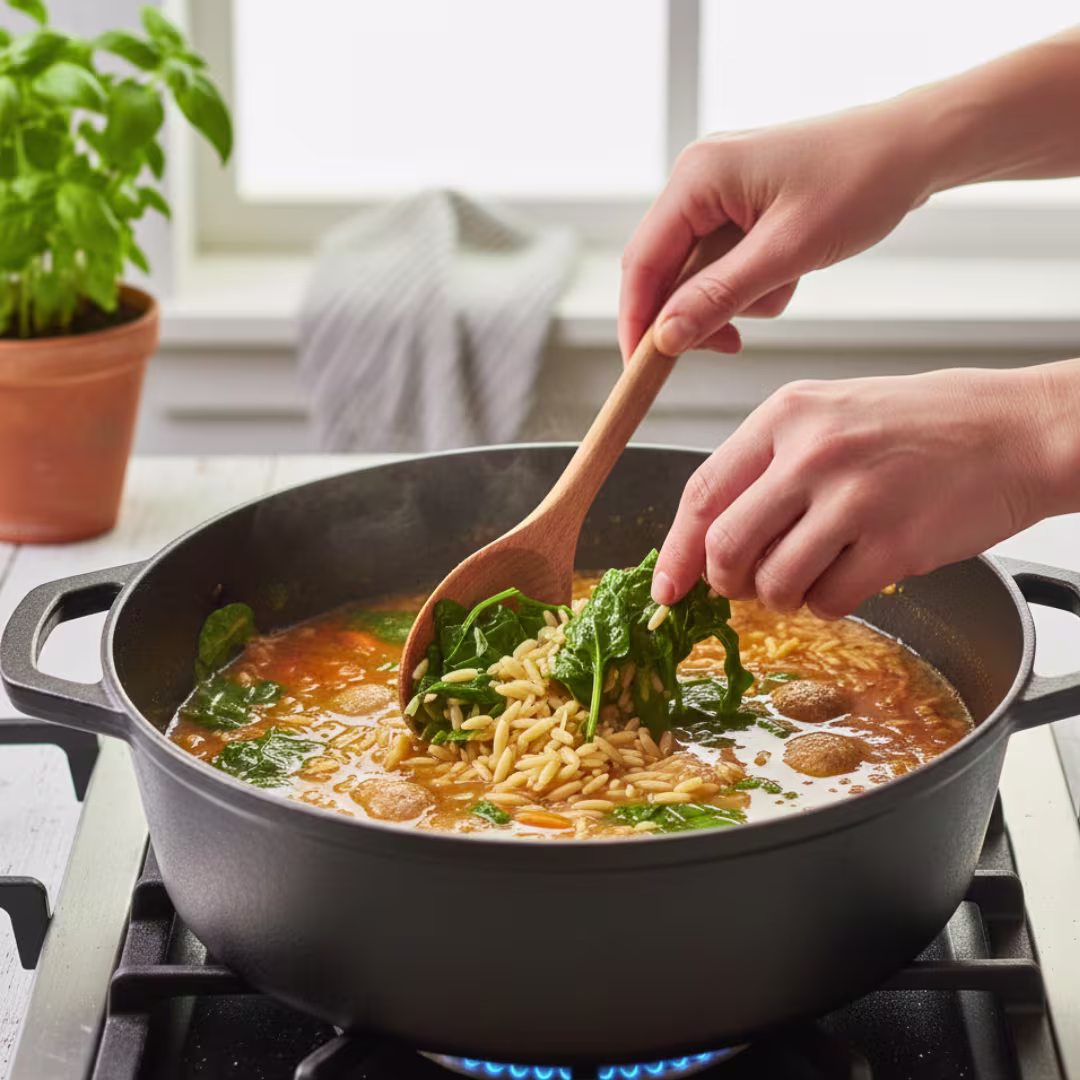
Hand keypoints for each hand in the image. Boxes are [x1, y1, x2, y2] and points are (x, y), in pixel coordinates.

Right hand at [618, 100, 935, 360]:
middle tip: (730, 345)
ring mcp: (717, 194)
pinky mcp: (739, 209)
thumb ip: (719, 296)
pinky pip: (725, 266)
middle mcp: (698, 181)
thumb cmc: (862, 180)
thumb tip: (666, 338)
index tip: (643, 370)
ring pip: (698, 276)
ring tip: (786, 283)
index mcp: (697, 177)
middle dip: (697, 313)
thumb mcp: (787, 251)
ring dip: (737, 298)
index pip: (642, 263)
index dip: (638, 321)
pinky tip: (791, 271)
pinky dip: (754, 284)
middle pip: (665, 273)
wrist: (915, 149)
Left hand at [651, 366, 1073, 617]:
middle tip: (746, 583)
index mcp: (786, 415)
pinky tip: (851, 575)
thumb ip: (767, 466)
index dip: (676, 551)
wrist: (1016, 431)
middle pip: (726, 546)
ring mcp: (854, 500)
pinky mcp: (894, 545)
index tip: (665, 588)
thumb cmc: (919, 425)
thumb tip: (709, 537)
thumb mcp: (829, 415)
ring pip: (773, 583)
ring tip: (810, 574)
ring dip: (780, 597)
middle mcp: (813, 454)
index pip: (702, 493)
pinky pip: (827, 601)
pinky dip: (827, 603)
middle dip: (726, 581)